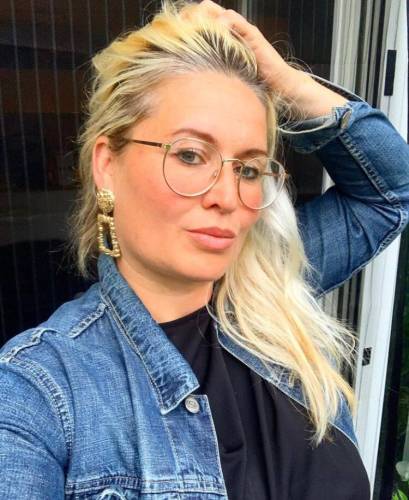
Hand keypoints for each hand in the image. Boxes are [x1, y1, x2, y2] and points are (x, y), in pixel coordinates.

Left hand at [181, 1, 348, 117]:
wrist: (280, 86)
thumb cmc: (253, 83)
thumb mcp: (226, 78)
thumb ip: (212, 73)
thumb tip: (187, 83)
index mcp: (224, 40)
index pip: (202, 23)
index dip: (187, 24)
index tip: (171, 33)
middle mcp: (232, 32)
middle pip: (208, 13)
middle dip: (192, 17)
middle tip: (179, 27)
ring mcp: (243, 32)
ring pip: (220, 14)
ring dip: (205, 17)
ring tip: (191, 25)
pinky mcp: (254, 36)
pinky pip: (237, 23)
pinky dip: (225, 23)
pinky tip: (216, 29)